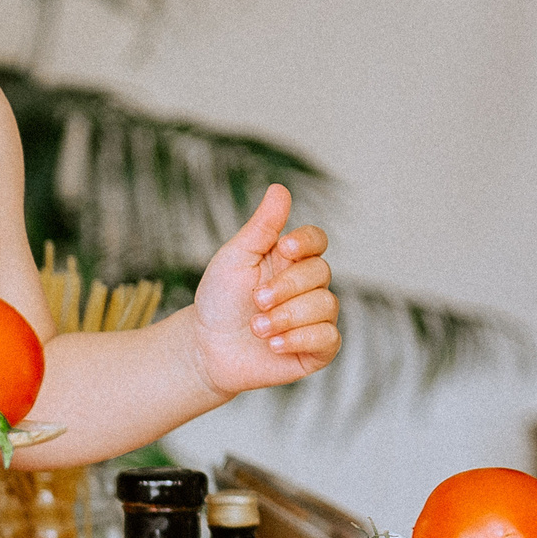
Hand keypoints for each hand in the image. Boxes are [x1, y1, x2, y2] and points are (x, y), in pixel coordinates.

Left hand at [188, 184, 339, 396]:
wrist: (207, 348)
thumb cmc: (220, 300)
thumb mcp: (236, 257)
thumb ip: (262, 226)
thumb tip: (280, 188)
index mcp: (290, 259)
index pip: (317, 240)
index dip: (307, 242)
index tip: (286, 248)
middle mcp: (308, 286)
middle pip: (321, 272)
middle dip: (285, 287)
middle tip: (256, 300)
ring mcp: (315, 317)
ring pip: (326, 305)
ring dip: (286, 317)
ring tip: (256, 328)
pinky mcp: (318, 349)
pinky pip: (329, 337)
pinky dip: (299, 339)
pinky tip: (273, 345)